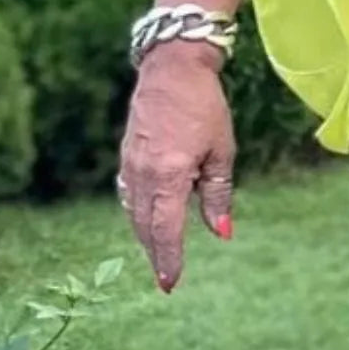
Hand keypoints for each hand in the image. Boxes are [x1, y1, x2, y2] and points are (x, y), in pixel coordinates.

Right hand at [119, 41, 235, 292]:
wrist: (172, 66)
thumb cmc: (204, 106)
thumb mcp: (221, 153)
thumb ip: (218, 196)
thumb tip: (222, 233)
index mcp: (169, 174)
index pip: (166, 230)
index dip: (169, 259)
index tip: (171, 283)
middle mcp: (144, 172)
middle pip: (146, 226)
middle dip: (156, 254)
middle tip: (166, 279)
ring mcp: (130, 162)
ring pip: (134, 212)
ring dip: (146, 236)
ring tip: (159, 256)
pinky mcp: (126, 154)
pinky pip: (129, 193)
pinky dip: (138, 213)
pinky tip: (147, 222)